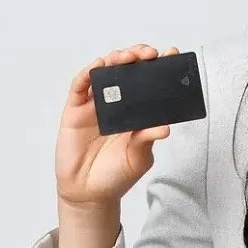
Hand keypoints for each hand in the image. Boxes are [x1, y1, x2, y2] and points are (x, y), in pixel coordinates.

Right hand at [54, 44, 179, 209]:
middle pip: (127, 70)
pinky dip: (87, 74)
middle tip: (150, 54)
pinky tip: (98, 65)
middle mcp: (116, 103)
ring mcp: (95, 105)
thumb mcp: (138, 157)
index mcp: (136, 111)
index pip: (149, 83)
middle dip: (138, 56)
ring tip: (127, 56)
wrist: (89, 193)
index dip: (159, 67)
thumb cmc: (116, 174)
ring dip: (115, 59)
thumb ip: (147, 140)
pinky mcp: (75, 111)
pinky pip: (79, 87)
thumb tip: (165, 128)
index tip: (172, 54)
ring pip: (104, 72)